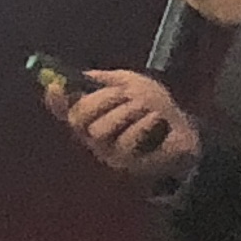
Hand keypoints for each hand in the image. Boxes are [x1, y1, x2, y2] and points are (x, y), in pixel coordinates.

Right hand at [53, 67, 198, 184]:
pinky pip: (126, 140)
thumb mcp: (131, 83)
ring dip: (127, 112)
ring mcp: (110, 153)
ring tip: (146, 109)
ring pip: (100, 130)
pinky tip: (156, 120)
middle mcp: (94, 138)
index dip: (55, 101)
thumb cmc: (156, 108)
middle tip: (123, 93)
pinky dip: (143, 123)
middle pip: (79, 120)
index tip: (56, 86)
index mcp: (93, 117)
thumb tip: (82, 76)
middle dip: (102, 100)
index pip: (64, 111)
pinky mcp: (128, 165)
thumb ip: (107, 80)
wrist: (186, 130)